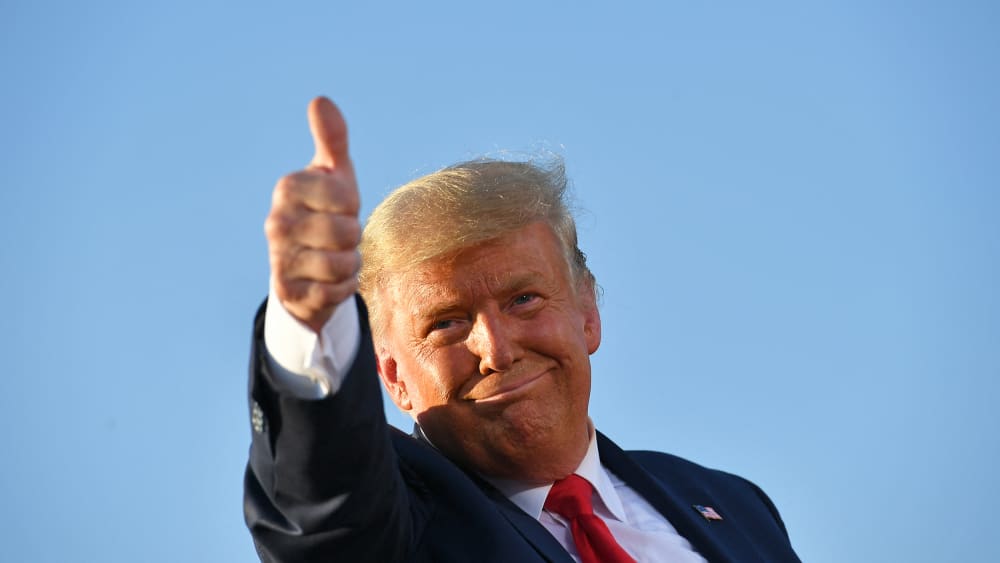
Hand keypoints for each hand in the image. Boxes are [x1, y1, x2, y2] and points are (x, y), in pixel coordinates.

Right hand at [265, 97, 360, 331]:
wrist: (304, 268)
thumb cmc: (326, 212)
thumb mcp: (333, 175)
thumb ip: (332, 139)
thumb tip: (320, 99)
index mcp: (288, 188)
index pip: (344, 196)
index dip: (352, 204)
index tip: (340, 206)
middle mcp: (276, 223)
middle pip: (346, 232)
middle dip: (352, 237)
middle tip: (339, 236)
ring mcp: (279, 259)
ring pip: (342, 264)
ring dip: (350, 263)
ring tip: (336, 256)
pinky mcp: (289, 293)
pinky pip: (337, 291)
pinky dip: (343, 287)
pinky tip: (329, 280)